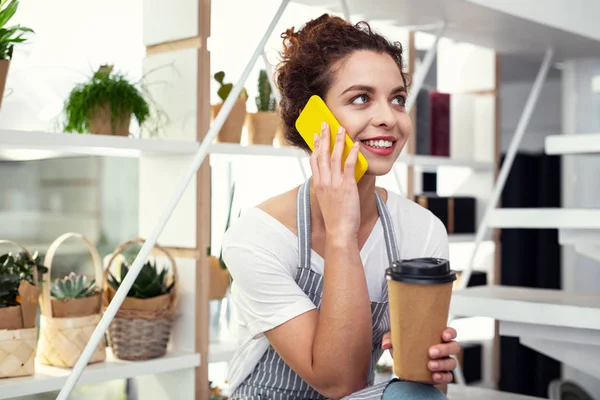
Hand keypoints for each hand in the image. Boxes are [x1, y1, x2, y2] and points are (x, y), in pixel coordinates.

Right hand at [310, 122, 360, 239]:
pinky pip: (349, 166)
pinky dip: (352, 154)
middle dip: (323, 137)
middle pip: (322, 155)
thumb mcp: (327, 201)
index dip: (315, 147)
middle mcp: (324, 182)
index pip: (314, 161)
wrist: (339, 232)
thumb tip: (334, 180)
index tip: (315, 136)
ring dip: (338, 141)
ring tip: (340, 128)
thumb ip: (329, 189)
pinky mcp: (346, 187)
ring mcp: (335, 184)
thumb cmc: (335, 219)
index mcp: (318, 185)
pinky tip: (356, 145)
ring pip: (334, 157)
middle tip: (324, 124)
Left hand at [381, 327, 459, 392]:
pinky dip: (442, 376)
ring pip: (452, 362)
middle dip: (444, 349)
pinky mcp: (443, 375)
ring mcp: (445, 362)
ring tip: (430, 365)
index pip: (450, 332)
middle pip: (454, 347)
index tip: (444, 335)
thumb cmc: (406, 351)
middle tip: (431, 352)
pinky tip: (434, 376)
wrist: (407, 371)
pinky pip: (449, 376)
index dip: (450, 333)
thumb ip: (391, 339)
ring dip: (442, 363)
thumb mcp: (398, 343)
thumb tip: (386, 344)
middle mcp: (444, 349)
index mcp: (436, 337)